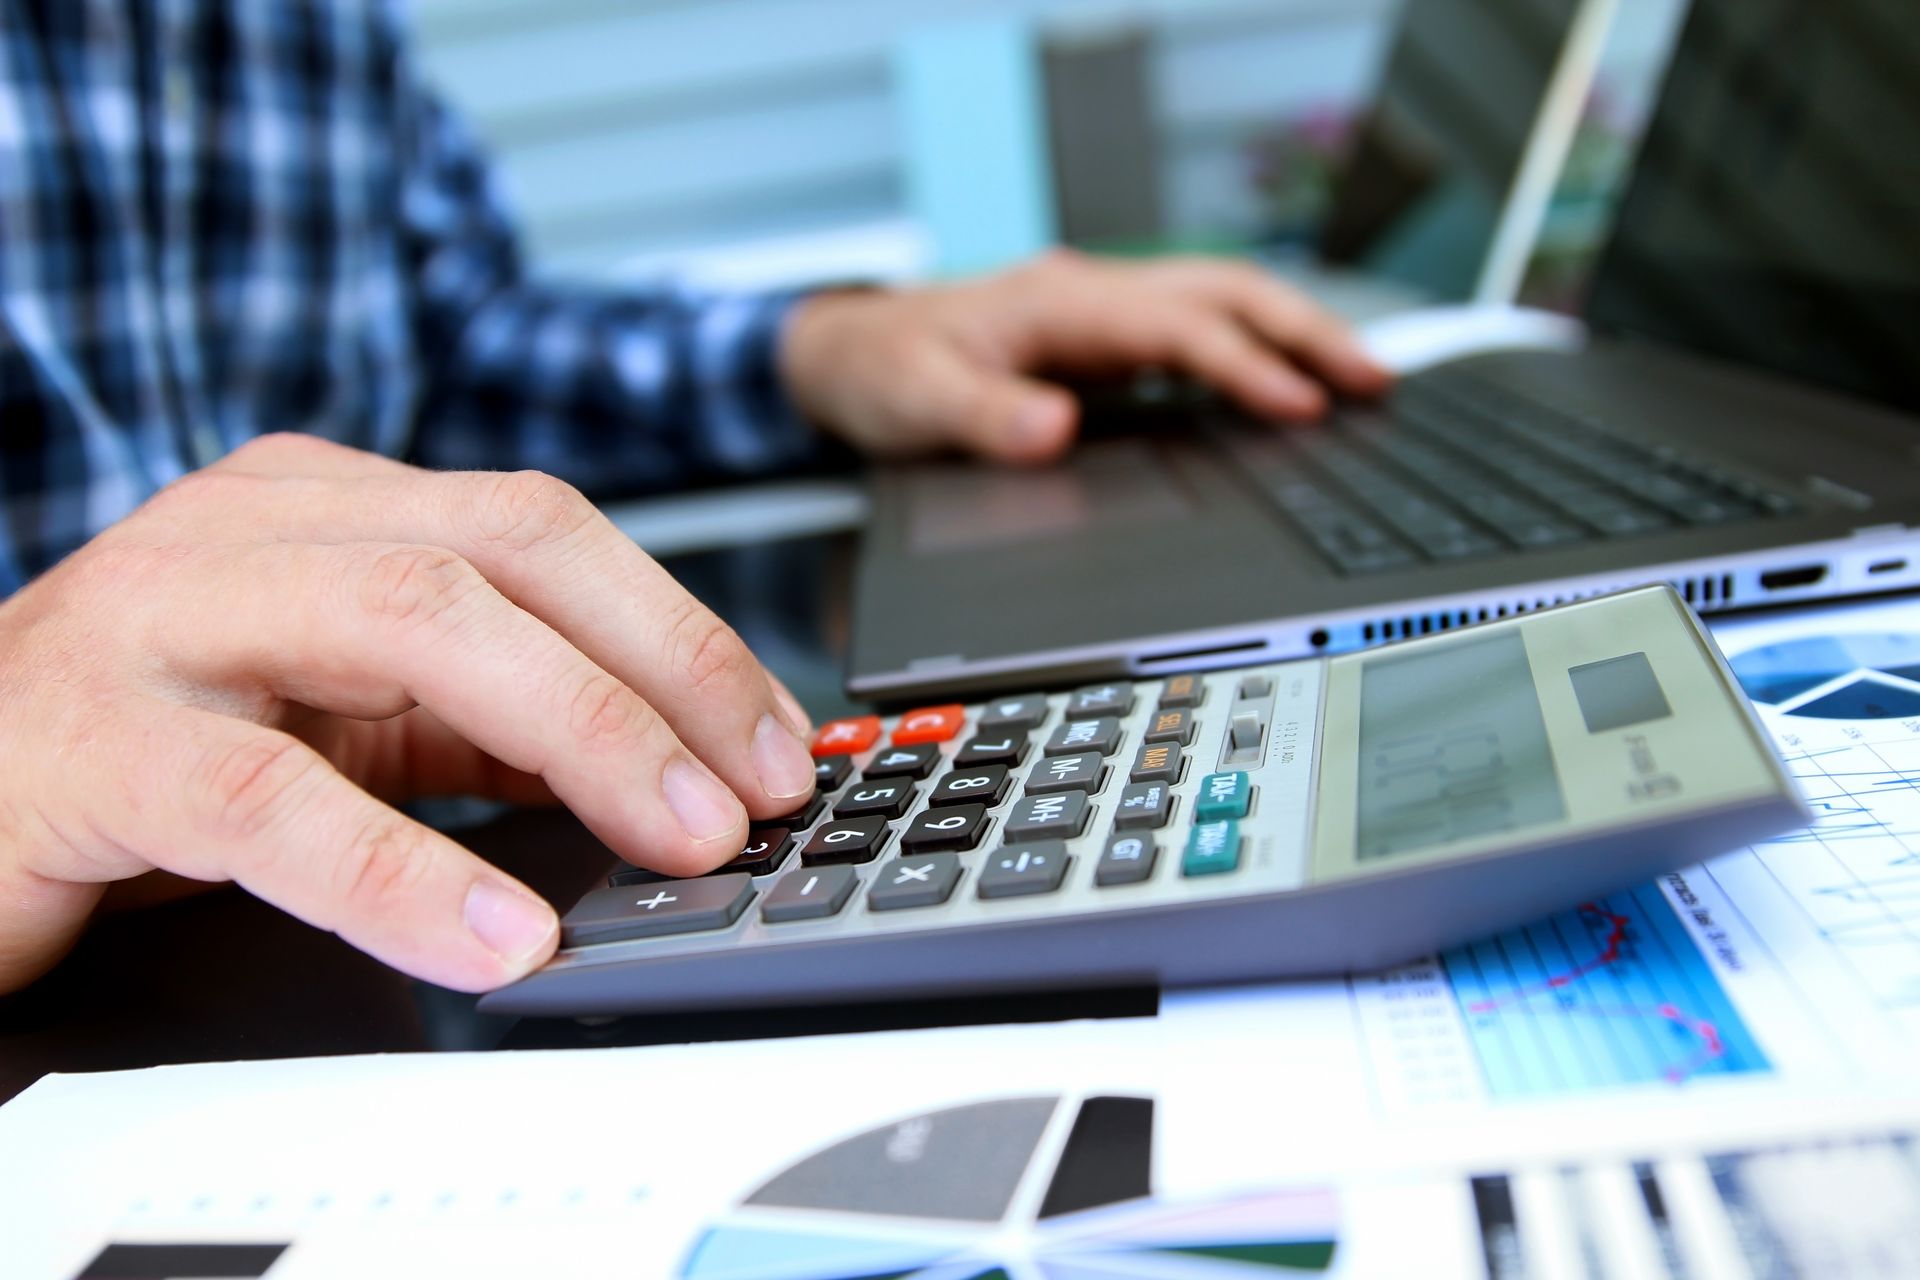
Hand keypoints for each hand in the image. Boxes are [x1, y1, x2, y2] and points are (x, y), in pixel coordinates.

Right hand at [0, 435, 816, 994]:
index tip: (777, 737)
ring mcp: (167, 615)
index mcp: (334, 506)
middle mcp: (258, 529)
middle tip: (756, 790)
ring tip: (677, 837)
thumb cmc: (154, 741)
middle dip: (662, 670)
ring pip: (412, 625)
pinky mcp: (93, 740)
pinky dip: (398, 870)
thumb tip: (673, 770)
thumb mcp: (353, 713)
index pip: (548, 531)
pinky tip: (495, 932)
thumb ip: (494, 723)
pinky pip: (266, 795)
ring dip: (578, 732)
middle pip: (506, 552)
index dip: (683, 631)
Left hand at [779, 249, 1390, 463]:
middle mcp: (1090, 294)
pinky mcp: (1101, 337)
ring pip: (1219, 302)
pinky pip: (1195, 330)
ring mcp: (1101, 311)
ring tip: (1361, 382)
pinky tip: (1285, 388)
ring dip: (1291, 335)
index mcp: (1058, 302)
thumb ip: (983, 416)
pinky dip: (1251, 350)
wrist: (848, 351)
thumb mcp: (915, 401)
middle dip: (1304, 332)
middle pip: (1222, 291)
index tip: (1301, 405)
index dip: (1243, 364)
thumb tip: (1055, 428)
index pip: (1175, 326)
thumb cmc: (881, 373)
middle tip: (1375, 383)